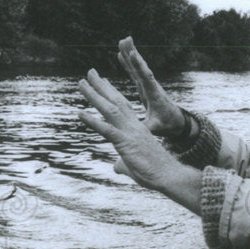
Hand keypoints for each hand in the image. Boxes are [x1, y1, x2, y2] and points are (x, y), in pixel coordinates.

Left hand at [78, 69, 198, 211]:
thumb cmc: (154, 172)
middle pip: (116, 101)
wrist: (169, 176)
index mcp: (137, 129)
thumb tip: (117, 167)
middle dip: (102, 86)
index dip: (111, 93)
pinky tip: (80, 113)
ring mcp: (130, 133)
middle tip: (90, 72)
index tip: (103, 81)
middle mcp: (134, 126)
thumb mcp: (134, 166)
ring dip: (94, 95)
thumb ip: (123, 164)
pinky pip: (107, 130)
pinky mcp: (126, 143)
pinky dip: (92, 121)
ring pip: (110, 109)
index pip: (123, 106)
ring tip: (81, 83)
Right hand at [117, 37, 185, 135]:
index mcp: (154, 95)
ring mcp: (148, 85)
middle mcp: (151, 86)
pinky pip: (135, 71)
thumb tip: (139, 133)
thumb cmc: (167, 125)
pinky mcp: (145, 86)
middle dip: (134, 54)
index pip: (146, 78)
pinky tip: (121, 53)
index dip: (139, 66)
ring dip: (130, 53)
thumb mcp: (157, 129)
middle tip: (126, 40)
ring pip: (138, 66)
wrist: (177, 122)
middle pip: (141, 67)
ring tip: (123, 40)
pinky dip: (128, 62)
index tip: (134, 54)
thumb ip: (148, 129)